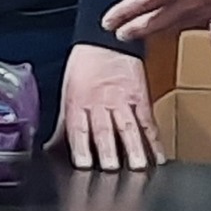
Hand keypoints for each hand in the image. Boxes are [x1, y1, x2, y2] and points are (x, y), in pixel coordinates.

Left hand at [49, 43, 165, 171]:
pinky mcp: (141, 99)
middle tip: (110, 169)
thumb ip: (65, 124)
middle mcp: (99, 103)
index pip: (78, 128)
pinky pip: (148, 122)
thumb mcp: (67, 94)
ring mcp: (122, 102)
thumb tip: (51, 149)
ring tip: (137, 166)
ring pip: (128, 127)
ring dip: (133, 148)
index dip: (80, 147)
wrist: (105, 41)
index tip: (84, 165)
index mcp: (77, 102)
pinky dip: (155, 140)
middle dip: (107, 150)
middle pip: (104, 129)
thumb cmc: (83, 69)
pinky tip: (158, 156)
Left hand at [100, 0, 210, 42]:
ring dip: (157, 30)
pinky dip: (181, 26)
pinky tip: (179, 24)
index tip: (108, 22)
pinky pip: (198, 24)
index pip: (147, 0)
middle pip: (159, 21)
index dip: (126, 11)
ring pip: (178, 25)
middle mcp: (195, 2)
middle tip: (118, 35)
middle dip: (137, 28)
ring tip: (142, 33)